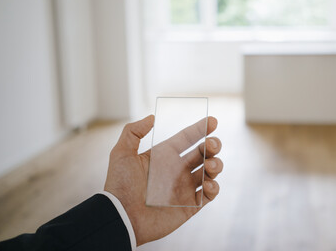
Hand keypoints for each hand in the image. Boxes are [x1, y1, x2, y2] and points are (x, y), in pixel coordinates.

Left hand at [104, 115, 222, 245]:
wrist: (121, 217)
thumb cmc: (120, 186)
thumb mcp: (121, 153)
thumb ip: (133, 131)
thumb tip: (151, 117)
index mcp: (165, 156)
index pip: (187, 138)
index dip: (201, 129)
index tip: (213, 121)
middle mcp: (177, 170)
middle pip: (203, 153)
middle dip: (212, 145)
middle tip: (211, 144)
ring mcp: (185, 188)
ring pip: (210, 172)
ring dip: (216, 165)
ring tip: (209, 165)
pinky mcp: (189, 206)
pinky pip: (209, 195)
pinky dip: (214, 187)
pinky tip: (207, 184)